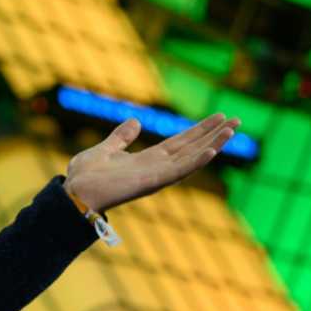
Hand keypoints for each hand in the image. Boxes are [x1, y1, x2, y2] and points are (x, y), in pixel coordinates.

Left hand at [63, 113, 239, 212]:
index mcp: (148, 160)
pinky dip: (196, 162)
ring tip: (232, 131)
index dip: (199, 130)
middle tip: (237, 120)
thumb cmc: (85, 176)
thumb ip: (121, 137)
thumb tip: (135, 121)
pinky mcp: (150, 183)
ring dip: (213, 145)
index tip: (217, 117)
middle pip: (192, 148)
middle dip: (214, 135)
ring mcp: (156, 177)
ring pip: (191, 159)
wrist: (73, 193)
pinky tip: (212, 151)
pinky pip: (178, 172)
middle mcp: (157, 168)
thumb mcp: (105, 149)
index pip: (180, 143)